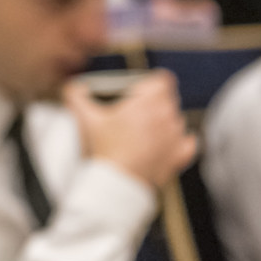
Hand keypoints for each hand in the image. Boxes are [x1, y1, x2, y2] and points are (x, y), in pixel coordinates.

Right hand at [65, 70, 195, 187]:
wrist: (118, 181)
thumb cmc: (104, 149)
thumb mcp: (86, 119)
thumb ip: (77, 97)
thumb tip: (72, 86)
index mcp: (147, 102)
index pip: (163, 80)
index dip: (151, 83)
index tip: (141, 90)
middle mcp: (167, 116)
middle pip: (169, 99)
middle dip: (155, 103)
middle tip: (135, 113)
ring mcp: (176, 136)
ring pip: (177, 119)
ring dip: (165, 122)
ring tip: (144, 132)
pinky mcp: (180, 154)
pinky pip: (189, 141)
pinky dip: (179, 141)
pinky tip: (165, 143)